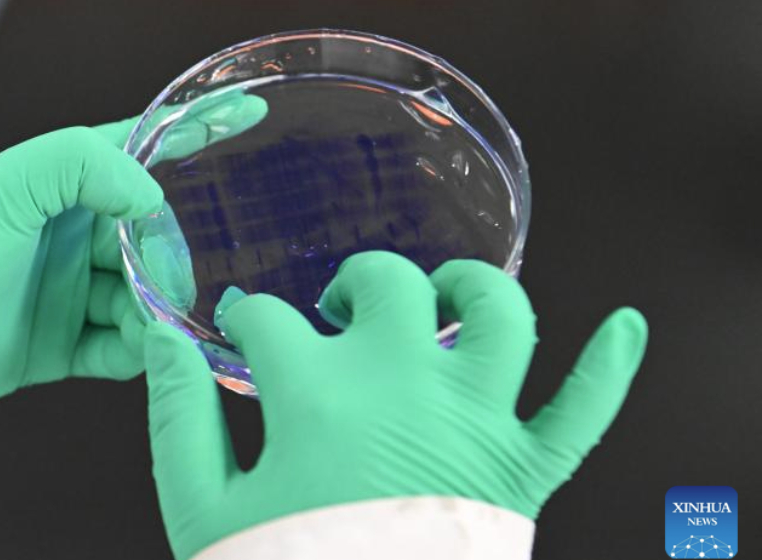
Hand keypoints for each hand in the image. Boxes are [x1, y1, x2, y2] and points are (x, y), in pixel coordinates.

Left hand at [0, 119, 160, 496]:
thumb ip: (77, 164)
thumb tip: (150, 194)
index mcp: (48, 185)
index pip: (128, 149)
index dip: (183, 137)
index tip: (242, 119)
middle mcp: (61, 234)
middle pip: (147, 232)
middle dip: (170, 249)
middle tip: (175, 273)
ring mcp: (61, 291)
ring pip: (140, 293)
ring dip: (157, 306)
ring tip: (157, 319)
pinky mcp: (56, 347)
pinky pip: (118, 348)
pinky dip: (139, 351)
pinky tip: (143, 349)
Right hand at [144, 252, 647, 559]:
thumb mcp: (200, 507)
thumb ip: (178, 414)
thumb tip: (166, 338)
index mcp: (317, 395)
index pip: (269, 319)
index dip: (249, 318)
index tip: (246, 329)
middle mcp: (401, 386)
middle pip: (386, 285)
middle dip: (352, 285)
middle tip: (334, 314)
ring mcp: (471, 423)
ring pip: (499, 315)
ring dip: (475, 290)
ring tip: (443, 296)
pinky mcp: (522, 471)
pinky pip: (582, 411)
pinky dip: (609, 369)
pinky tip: (625, 329)